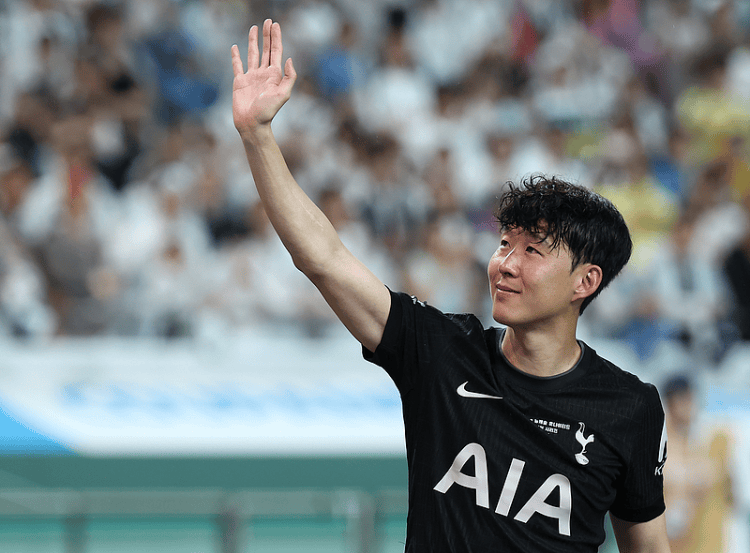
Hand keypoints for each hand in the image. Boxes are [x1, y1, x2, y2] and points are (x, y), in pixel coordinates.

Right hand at [231, 20, 295, 136]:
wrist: (252, 124)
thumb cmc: (268, 112)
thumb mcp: (283, 94)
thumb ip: (289, 77)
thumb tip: (289, 59)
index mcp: (275, 75)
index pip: (276, 51)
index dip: (276, 37)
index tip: (275, 24)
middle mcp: (264, 73)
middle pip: (266, 50)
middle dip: (267, 35)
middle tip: (267, 21)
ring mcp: (251, 76)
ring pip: (253, 54)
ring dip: (253, 41)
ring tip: (254, 28)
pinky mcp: (239, 81)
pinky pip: (237, 65)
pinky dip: (236, 56)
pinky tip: (235, 47)